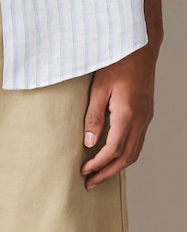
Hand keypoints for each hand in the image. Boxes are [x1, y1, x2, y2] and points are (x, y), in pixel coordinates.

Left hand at [81, 44, 158, 189]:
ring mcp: (146, 117)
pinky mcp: (146, 113)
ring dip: (118, 166)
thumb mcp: (98, 88)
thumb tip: (89, 142)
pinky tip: (114, 156)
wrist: (140, 47)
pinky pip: (138, 141)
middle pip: (127, 157)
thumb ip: (94, 116)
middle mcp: (141, 119)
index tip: (84, 172)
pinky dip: (126, 154)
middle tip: (90, 183)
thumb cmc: (117, 62)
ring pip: (135, 151)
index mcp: (128, 114)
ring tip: (100, 174)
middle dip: (108, 173)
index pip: (113, 149)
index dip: (98, 164)